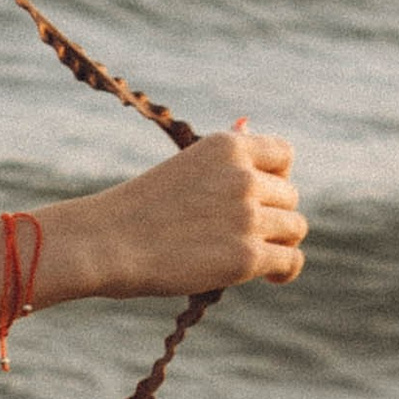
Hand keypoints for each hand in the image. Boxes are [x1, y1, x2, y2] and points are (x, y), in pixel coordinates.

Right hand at [53, 126, 306, 301]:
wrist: (104, 243)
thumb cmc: (137, 208)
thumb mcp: (182, 168)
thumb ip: (223, 159)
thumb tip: (248, 121)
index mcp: (227, 147)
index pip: (283, 154)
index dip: (277, 176)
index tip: (261, 195)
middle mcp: (243, 177)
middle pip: (290, 197)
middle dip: (272, 215)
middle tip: (243, 234)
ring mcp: (248, 216)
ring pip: (294, 228)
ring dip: (276, 242)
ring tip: (251, 255)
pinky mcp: (247, 256)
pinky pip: (290, 261)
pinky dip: (284, 271)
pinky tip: (271, 277)